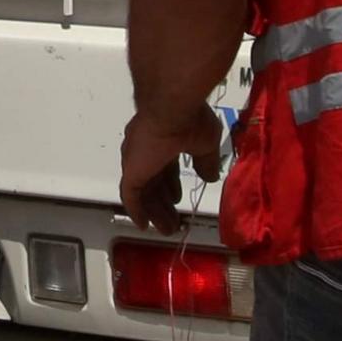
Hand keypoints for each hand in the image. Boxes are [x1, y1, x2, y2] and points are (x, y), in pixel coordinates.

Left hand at [118, 108, 225, 234]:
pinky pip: (131, 196)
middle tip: (173, 219)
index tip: (177, 197)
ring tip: (167, 228)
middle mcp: (145, 148)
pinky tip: (144, 225)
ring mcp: (136, 160)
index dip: (171, 183)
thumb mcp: (206, 142)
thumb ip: (206, 161)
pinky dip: (137, 211)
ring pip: (144, 191)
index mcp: (162, 138)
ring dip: (155, 211)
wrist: (172, 111)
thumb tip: (210, 177)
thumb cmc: (189, 120)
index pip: (164, 165)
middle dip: (163, 202)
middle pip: (153, 181)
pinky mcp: (131, 171)